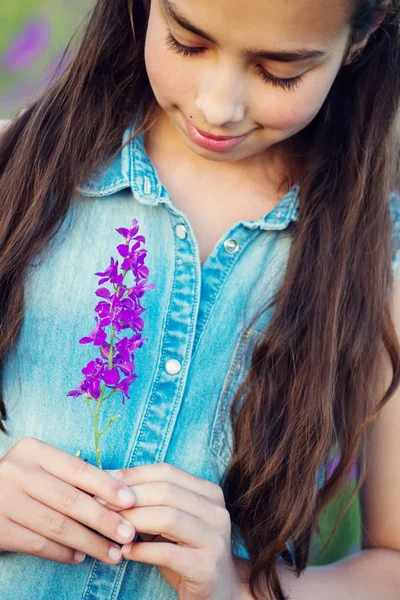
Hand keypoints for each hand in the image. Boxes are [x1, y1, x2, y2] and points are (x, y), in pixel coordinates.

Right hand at [0, 437, 137, 563]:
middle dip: (103, 519)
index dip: (107, 486)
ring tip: (111, 552)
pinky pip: (38, 544)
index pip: (78, 469)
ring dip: (89, 542)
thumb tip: (117, 494)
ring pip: (56, 526)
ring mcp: (4, 501)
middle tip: (128, 534)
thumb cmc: (21, 479)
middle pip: (70, 500)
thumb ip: (70, 475)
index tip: (131, 501)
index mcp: (33, 451)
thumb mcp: (40, 465)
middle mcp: (17, 472)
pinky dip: (62, 553)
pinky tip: (80, 556)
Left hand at [98, 463, 241, 599]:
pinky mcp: (206, 567)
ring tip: (111, 527)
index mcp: (209, 493)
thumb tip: (112, 482)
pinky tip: (125, 552)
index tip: (106, 479)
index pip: (168, 472)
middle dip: (129, 496)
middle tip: (101, 503)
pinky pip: (167, 553)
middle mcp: (216, 511)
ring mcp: (215, 538)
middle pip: (166, 492)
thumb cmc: (187, 551)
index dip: (135, 474)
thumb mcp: (172, 522)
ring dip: (134, 520)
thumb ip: (152, 502)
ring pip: (168, 518)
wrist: (220, 590)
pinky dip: (142, 550)